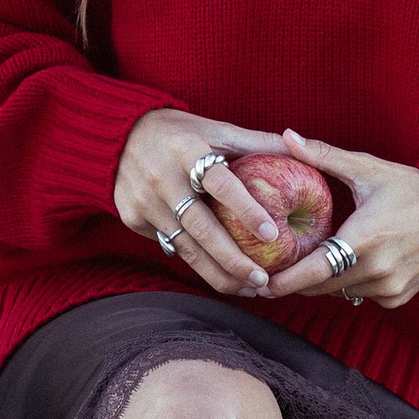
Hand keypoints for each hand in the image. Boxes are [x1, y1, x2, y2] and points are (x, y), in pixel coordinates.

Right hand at [113, 108, 287, 298]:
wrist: (116, 136)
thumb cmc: (180, 133)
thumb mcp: (216, 128)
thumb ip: (257, 143)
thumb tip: (302, 147)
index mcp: (186, 150)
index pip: (221, 184)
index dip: (246, 209)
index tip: (272, 234)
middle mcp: (162, 178)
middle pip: (201, 228)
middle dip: (233, 259)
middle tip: (263, 280)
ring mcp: (144, 201)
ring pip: (186, 247)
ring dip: (218, 273)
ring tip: (248, 289)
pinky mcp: (132, 218)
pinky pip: (170, 247)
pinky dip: (197, 264)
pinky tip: (221, 277)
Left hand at [263, 126, 418, 310]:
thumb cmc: (413, 190)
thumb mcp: (368, 169)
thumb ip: (324, 156)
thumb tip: (287, 136)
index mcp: (364, 239)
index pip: (313, 271)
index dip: (284, 282)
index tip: (261, 284)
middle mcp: (376, 270)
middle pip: (320, 286)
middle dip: (298, 279)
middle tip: (276, 269)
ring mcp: (389, 287)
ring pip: (340, 292)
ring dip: (326, 280)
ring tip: (314, 260)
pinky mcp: (398, 297)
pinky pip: (362, 296)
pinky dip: (352, 283)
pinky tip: (355, 262)